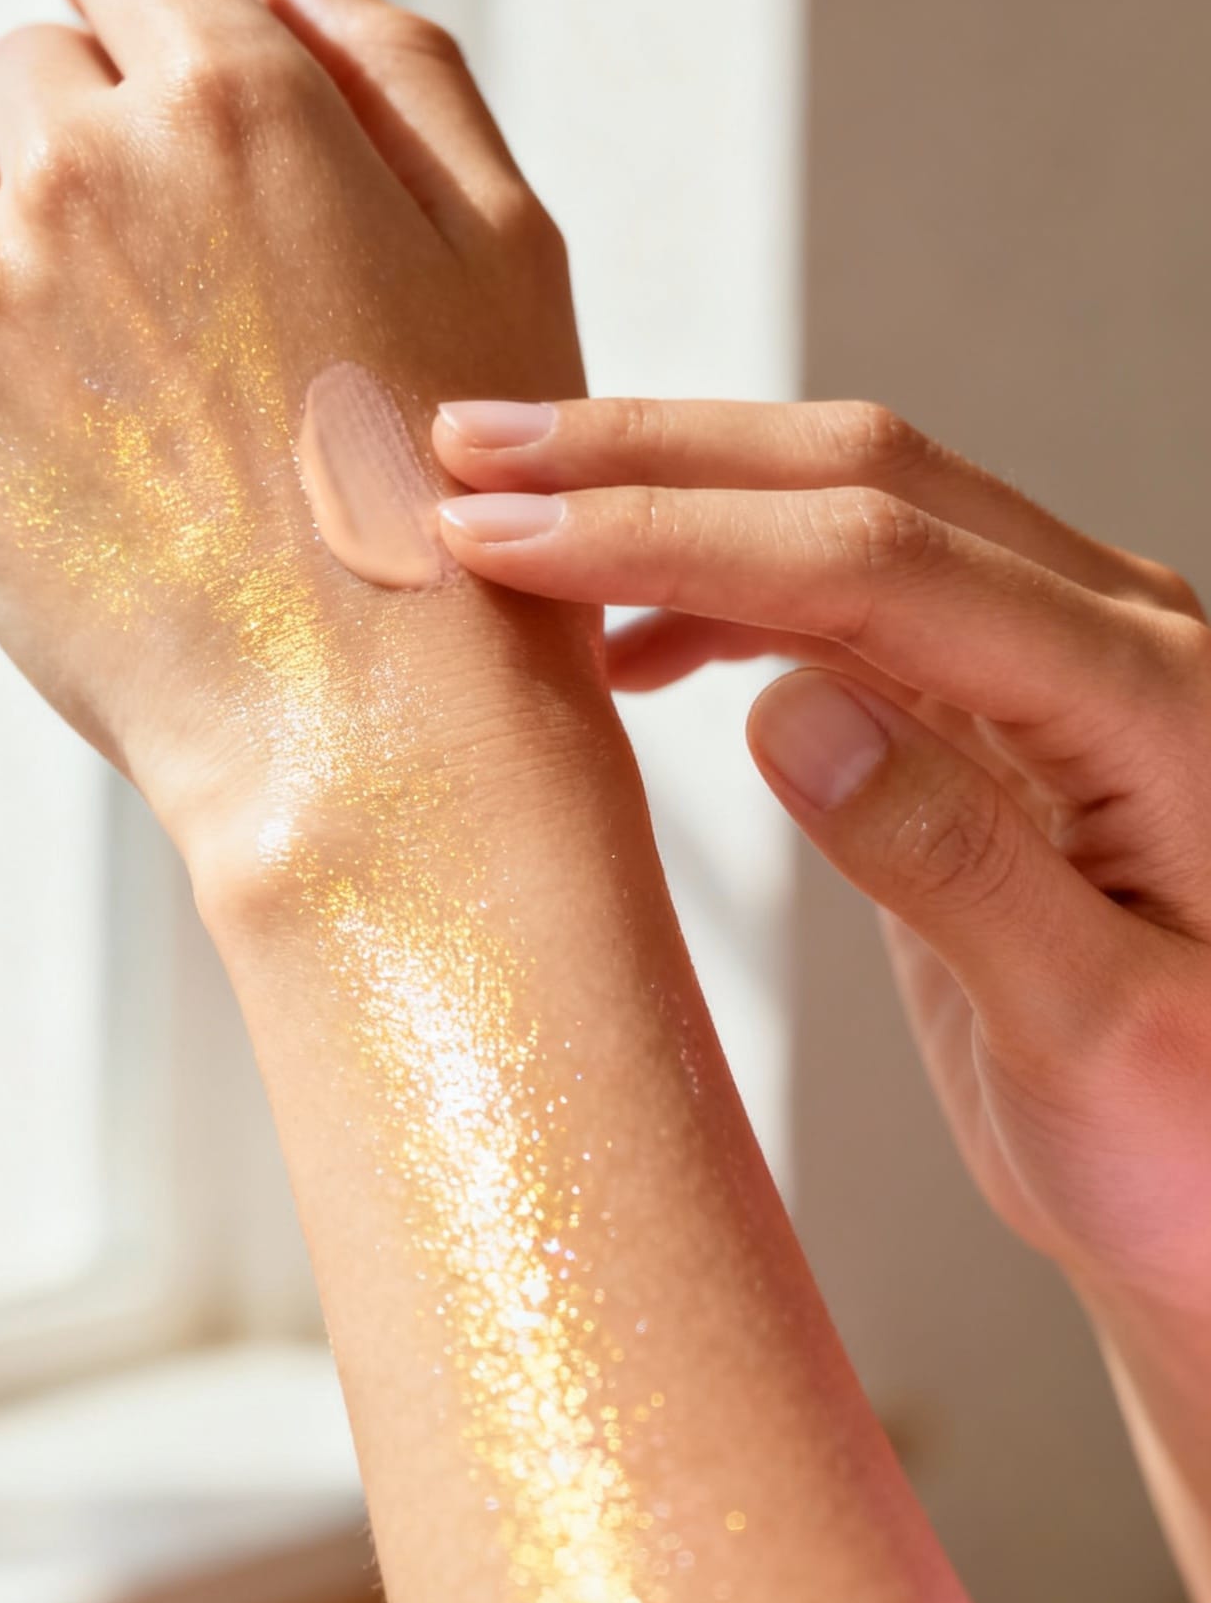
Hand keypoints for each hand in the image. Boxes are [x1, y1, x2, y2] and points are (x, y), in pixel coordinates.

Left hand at [0, 0, 586, 859]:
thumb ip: (394, 63)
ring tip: (121, 375)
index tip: (178, 90)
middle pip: (28, 63)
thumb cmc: (468, 490)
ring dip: (9, 240)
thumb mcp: (504, 243)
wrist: (377, 729)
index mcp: (240, 97)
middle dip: (99, 141)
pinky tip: (28, 413)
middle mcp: (88, 166)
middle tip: (190, 293)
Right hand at [432, 394, 1210, 1317]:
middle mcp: (1115, 636)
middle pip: (860, 480)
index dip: (679, 532)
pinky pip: (854, 598)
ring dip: (676, 500)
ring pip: (847, 516)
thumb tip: (789, 708)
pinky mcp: (1005, 708)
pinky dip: (726, 593)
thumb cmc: (1202, 1150)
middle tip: (465, 452)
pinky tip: (631, 638)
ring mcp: (1058, 661)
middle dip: (652, 457)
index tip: (508, 536)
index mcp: (1154, 700)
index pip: (881, 561)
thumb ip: (959, 866)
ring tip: (509, 517)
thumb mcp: (1102, 1044)